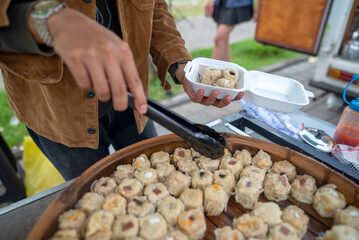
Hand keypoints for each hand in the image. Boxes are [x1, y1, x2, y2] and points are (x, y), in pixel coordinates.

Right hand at [29, 8, 146, 113]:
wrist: (69, 22)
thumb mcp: (116, 47)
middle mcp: (108, 53)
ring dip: (102, 95)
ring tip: (100, 86)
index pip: (134, 79)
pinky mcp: (74, 59)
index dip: (139, 97)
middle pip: (119, 90)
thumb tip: (133, 93)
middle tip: (120, 107)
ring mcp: (91, 56)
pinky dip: (86, 85)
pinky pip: (84, 85)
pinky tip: (87, 75)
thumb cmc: (96, 38)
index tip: (142, 109)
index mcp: (123, 51)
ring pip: (101, 90)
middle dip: (121, 104)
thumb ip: (124, 67)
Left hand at [176, 63, 243, 107]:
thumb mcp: (214, 72)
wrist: (188, 75)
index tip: (241, 93)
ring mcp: (202, 99)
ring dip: (213, 97)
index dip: (236, 97)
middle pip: (220, 104)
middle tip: (228, 96)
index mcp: (218, 95)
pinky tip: (201, 91)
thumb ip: (222, 71)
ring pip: (209, 102)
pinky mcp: (194, 97)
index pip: (229, 98)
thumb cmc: (203, 75)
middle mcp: (211, 99)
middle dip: (225, 101)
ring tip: (215, 91)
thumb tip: (232, 66)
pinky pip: (197, 98)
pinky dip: (200, 95)